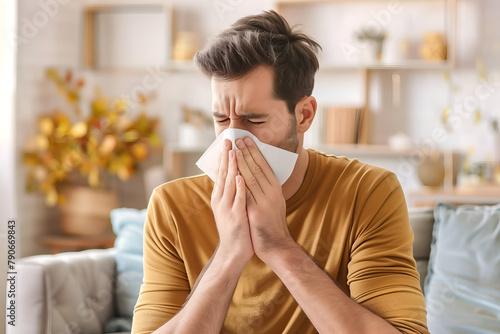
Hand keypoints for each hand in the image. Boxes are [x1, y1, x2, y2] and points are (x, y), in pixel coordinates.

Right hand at [211, 139, 253, 263]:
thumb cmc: (235, 228)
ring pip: (229, 184)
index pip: (221, 173)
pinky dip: (238, 188)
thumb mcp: (230, 207)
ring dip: (232, 167)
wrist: (233, 252)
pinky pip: (238, 199)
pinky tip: (240, 177)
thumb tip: (234, 176)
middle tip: (228, 140)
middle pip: (223, 174)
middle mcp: (221, 200)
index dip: (224, 157)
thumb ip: (231, 192)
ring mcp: (228, 208)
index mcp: (220, 197)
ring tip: (233, 152)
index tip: (227, 142)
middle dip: (226, 156)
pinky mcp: (236, 217)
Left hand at [234, 137, 293, 261]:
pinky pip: (247, 194)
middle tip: (238, 139)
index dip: (255, 152)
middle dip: (247, 152)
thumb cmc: (271, 224)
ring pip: (252, 178)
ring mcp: (265, 202)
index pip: (264, 165)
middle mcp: (272, 193)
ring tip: (234, 150)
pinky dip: (241, 183)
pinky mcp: (257, 212)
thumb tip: (253, 174)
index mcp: (276, 189)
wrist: (276, 245)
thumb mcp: (273, 203)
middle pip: (258, 168)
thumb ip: (264, 189)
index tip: (246, 140)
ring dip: (243, 163)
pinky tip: (235, 173)